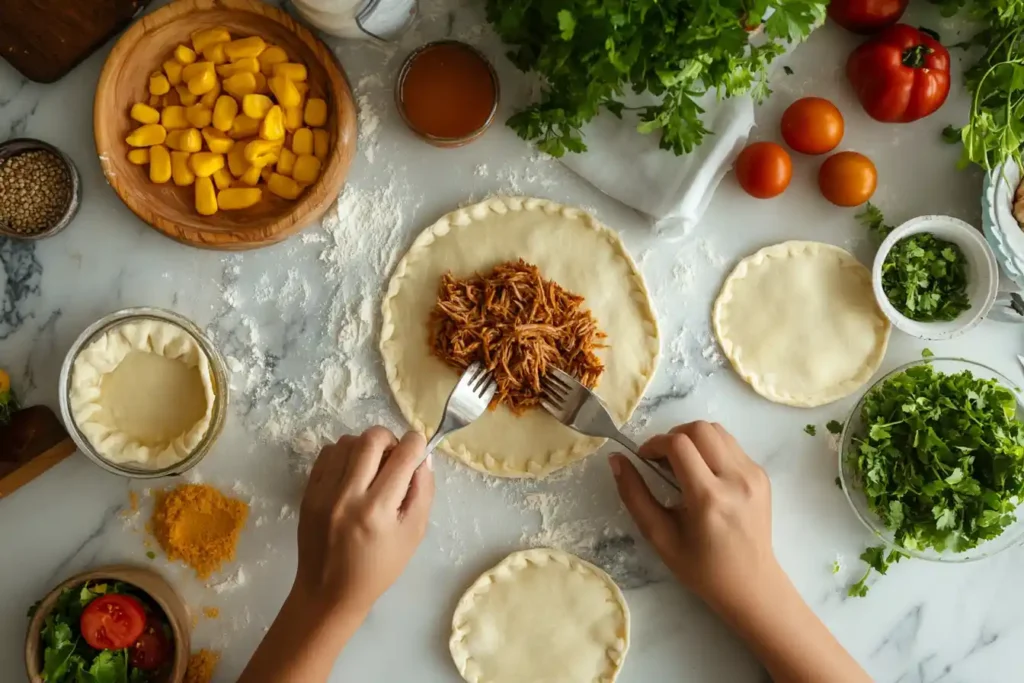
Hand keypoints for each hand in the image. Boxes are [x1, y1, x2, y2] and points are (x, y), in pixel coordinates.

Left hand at [294, 427, 434, 620]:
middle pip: (372, 438)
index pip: (403, 455)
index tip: (418, 450)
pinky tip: (352, 474)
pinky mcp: (308, 492)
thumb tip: (422, 458)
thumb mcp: (413, 535)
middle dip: (391, 439)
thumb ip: (423, 492)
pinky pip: (328, 453)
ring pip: (348, 441)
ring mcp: (323, 492)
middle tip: (394, 458)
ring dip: (366, 447)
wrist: (328, 592)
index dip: (416, 444)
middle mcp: (348, 495)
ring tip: (372, 468)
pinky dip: (344, 455)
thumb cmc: (378, 568)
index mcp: (378, 509)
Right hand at [610, 421, 777, 616]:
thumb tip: (616, 459)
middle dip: (674, 436)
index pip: (679, 444)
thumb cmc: (700, 567)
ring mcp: (754, 475)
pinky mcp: (762, 476)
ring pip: (717, 431)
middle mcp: (736, 479)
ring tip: (683, 465)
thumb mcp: (659, 536)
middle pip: (700, 428)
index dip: (655, 444)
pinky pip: (731, 446)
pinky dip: (711, 450)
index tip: (644, 459)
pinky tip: (704, 475)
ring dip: (694, 439)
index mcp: (708, 498)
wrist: (750, 585)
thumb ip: (634, 495)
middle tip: (663, 460)